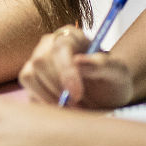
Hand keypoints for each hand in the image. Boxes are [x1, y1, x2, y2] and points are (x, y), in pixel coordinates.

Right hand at [18, 26, 132, 108]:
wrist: (105, 96)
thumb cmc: (112, 81)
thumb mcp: (118, 73)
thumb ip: (103, 64)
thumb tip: (79, 61)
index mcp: (71, 37)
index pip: (60, 48)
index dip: (66, 72)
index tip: (77, 94)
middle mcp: (49, 44)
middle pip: (40, 62)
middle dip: (58, 88)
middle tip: (78, 106)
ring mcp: (37, 61)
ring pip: (30, 75)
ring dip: (49, 97)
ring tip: (72, 108)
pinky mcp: (31, 79)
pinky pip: (27, 90)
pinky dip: (43, 103)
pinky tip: (62, 108)